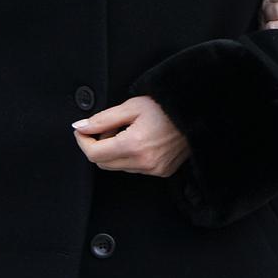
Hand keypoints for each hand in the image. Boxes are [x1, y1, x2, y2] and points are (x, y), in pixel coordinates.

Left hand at [73, 96, 190, 176]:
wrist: (198, 115)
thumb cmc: (167, 107)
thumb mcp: (132, 106)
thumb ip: (102, 119)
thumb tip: (80, 127)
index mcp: (134, 145)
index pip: (93, 154)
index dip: (83, 141)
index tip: (83, 130)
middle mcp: (144, 162)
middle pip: (103, 163)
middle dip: (99, 146)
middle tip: (110, 128)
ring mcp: (154, 169)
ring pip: (118, 167)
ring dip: (115, 152)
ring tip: (129, 133)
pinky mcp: (162, 171)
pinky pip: (135, 169)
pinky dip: (131, 157)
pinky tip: (142, 141)